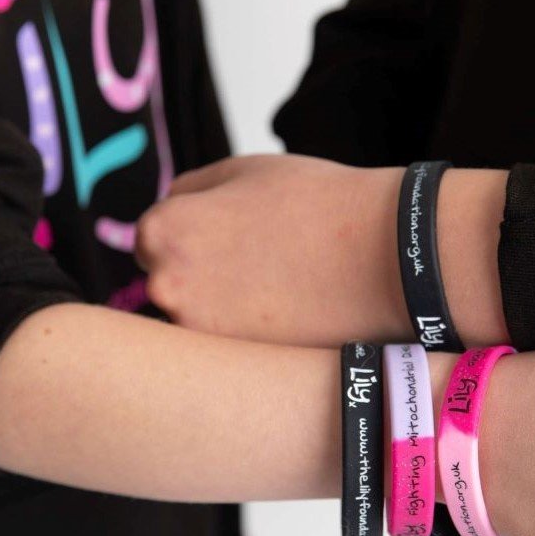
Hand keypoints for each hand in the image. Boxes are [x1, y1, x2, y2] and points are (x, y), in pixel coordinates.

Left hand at [136, 154, 510, 346]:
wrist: (384, 255)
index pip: (149, 241)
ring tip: (272, 292)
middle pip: (167, 285)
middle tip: (252, 268)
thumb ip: (189, 190)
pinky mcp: (236, 366)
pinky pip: (225, 351)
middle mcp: (168, 287)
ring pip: (196, 322)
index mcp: (165, 231)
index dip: (192, 236)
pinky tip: (283, 317)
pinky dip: (245, 338)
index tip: (228, 239)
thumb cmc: (318, 203)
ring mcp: (201, 334)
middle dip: (199, 278)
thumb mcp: (244, 169)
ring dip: (220, 312)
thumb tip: (164, 215)